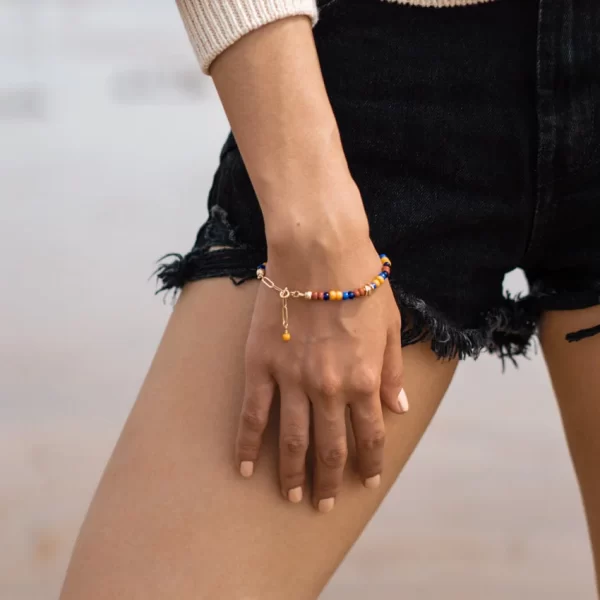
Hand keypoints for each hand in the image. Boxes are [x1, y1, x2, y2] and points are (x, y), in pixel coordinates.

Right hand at [235, 198, 408, 511]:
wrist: (320, 252)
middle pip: (330, 448)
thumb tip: (398, 408)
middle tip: (325, 504)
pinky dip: (247, 444)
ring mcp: (292, 380)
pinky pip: (253, 414)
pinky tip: (244, 469)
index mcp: (364, 380)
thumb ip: (391, 372)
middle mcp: (329, 389)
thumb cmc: (360, 283)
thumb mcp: (390, 326)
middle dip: (331, 481)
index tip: (367, 482)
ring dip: (293, 473)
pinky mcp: (261, 366)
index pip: (370, 435)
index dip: (369, 463)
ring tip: (293, 497)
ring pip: (292, 440)